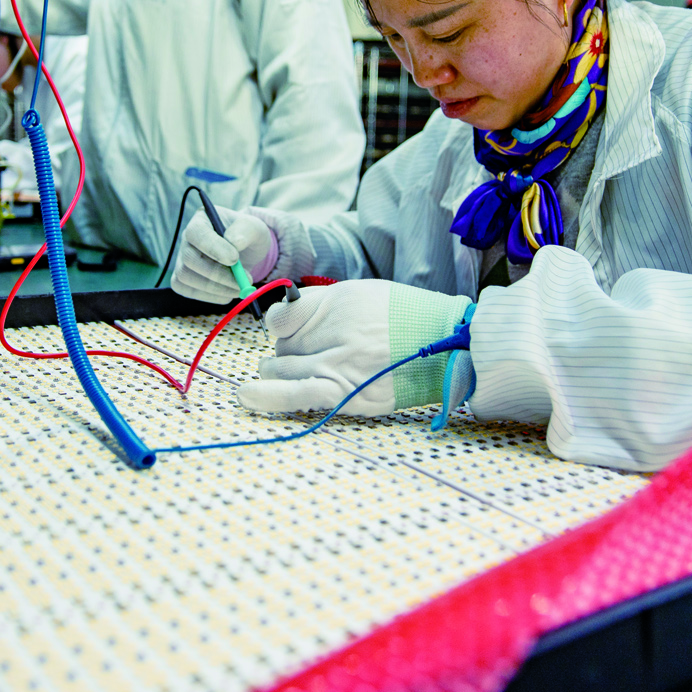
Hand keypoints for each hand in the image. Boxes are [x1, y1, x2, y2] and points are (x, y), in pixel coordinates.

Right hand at [170, 206, 277, 303]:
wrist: (246, 252)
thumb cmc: (247, 236)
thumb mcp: (255, 228)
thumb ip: (246, 230)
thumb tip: (234, 242)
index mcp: (202, 219)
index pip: (196, 232)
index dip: (212, 248)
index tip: (234, 260)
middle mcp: (187, 238)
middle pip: (189, 258)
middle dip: (217, 274)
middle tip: (243, 281)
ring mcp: (182, 259)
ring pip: (185, 276)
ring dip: (215, 288)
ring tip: (240, 288)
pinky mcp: (182, 278)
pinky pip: (186, 290)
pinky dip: (209, 296)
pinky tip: (228, 293)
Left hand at [240, 281, 470, 416]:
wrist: (445, 347)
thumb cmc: (403, 318)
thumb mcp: (359, 294)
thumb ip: (314, 305)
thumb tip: (278, 321)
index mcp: (339, 304)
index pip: (283, 319)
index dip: (286, 325)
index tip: (296, 330)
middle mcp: (335, 333)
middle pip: (283, 346)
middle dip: (289, 350)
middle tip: (316, 353)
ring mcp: (339, 365)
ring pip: (283, 368)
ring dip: (282, 371)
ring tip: (299, 370)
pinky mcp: (346, 396)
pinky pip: (296, 396)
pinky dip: (267, 397)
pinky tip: (245, 397)